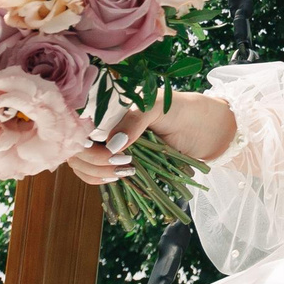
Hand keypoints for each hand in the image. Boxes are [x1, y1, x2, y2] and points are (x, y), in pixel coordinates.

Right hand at [64, 89, 234, 184]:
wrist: (208, 130)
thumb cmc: (184, 110)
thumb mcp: (159, 105)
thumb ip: (135, 119)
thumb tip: (111, 146)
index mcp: (108, 104)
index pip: (76, 123)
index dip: (83, 139)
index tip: (103, 149)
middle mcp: (102, 124)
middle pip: (75, 146)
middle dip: (92, 159)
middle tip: (123, 162)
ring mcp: (107, 145)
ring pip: (81, 164)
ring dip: (96, 172)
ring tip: (126, 169)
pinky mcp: (116, 163)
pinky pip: (94, 175)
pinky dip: (101, 179)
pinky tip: (120, 176)